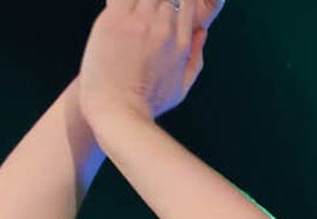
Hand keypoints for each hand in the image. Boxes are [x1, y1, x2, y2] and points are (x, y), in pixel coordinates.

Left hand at [76, 0, 222, 127]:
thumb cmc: (147, 103)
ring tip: (134, 23)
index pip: (186, 3)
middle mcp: (164, 28)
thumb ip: (195, 56)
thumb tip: (203, 31)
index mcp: (181, 43)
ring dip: (140, 3)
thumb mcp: (181, 85)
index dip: (178, 2)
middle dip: (158, 3)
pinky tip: (121, 10)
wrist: (116, 110)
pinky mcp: (114, 18)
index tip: (167, 8)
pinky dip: (125, 1)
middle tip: (145, 18)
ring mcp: (139, 22)